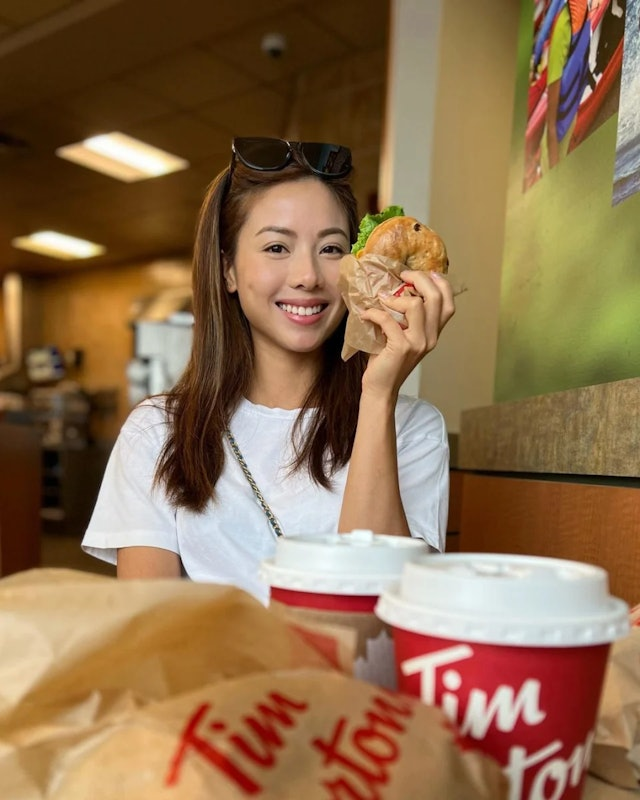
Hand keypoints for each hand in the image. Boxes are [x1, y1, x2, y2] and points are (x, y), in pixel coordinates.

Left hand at [359, 270, 454, 397]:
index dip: (440, 283)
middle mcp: (431, 337)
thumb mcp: (402, 336)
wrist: (380, 388)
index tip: (425, 273)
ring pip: (416, 305)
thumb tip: (394, 289)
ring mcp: (418, 342)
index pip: (449, 303)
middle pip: (435, 297)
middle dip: (419, 279)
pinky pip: (388, 319)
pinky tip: (366, 314)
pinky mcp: (401, 347)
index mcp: (434, 333)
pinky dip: (374, 312)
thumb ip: (406, 317)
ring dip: (395, 297)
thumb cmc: (387, 361)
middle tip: (402, 276)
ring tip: (382, 298)